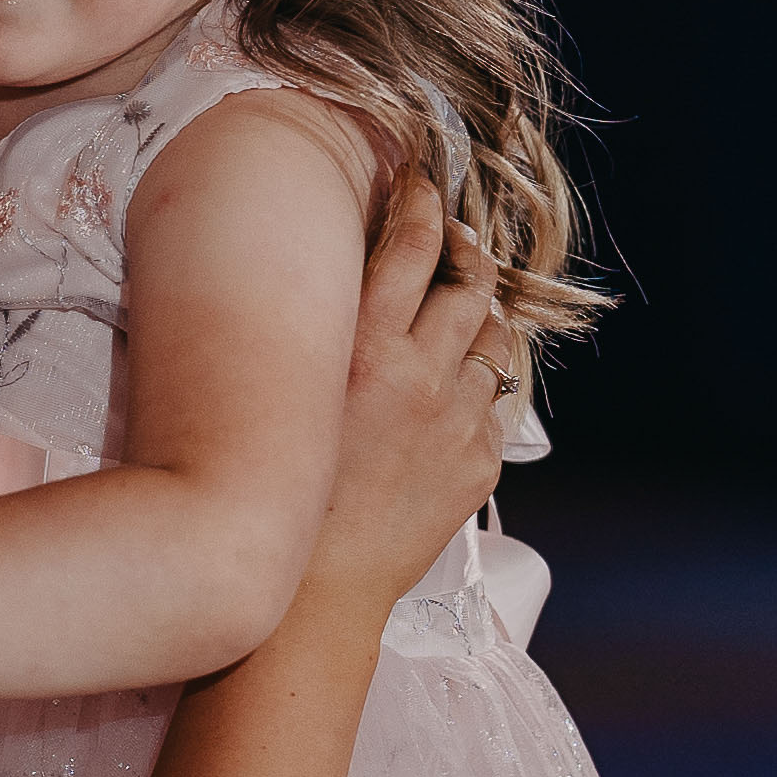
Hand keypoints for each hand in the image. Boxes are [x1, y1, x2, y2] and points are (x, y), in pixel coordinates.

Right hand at [285, 186, 503, 637]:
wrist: (313, 589)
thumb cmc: (280, 493)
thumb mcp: (287, 395)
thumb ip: (317, 335)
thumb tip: (330, 283)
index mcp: (359, 347)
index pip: (411, 244)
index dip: (423, 205)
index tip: (423, 187)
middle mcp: (416, 373)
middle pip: (469, 281)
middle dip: (467, 251)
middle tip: (457, 242)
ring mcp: (456, 417)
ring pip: (495, 336)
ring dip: (482, 315)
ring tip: (465, 313)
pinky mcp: (478, 460)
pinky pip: (497, 401)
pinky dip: (480, 386)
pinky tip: (455, 392)